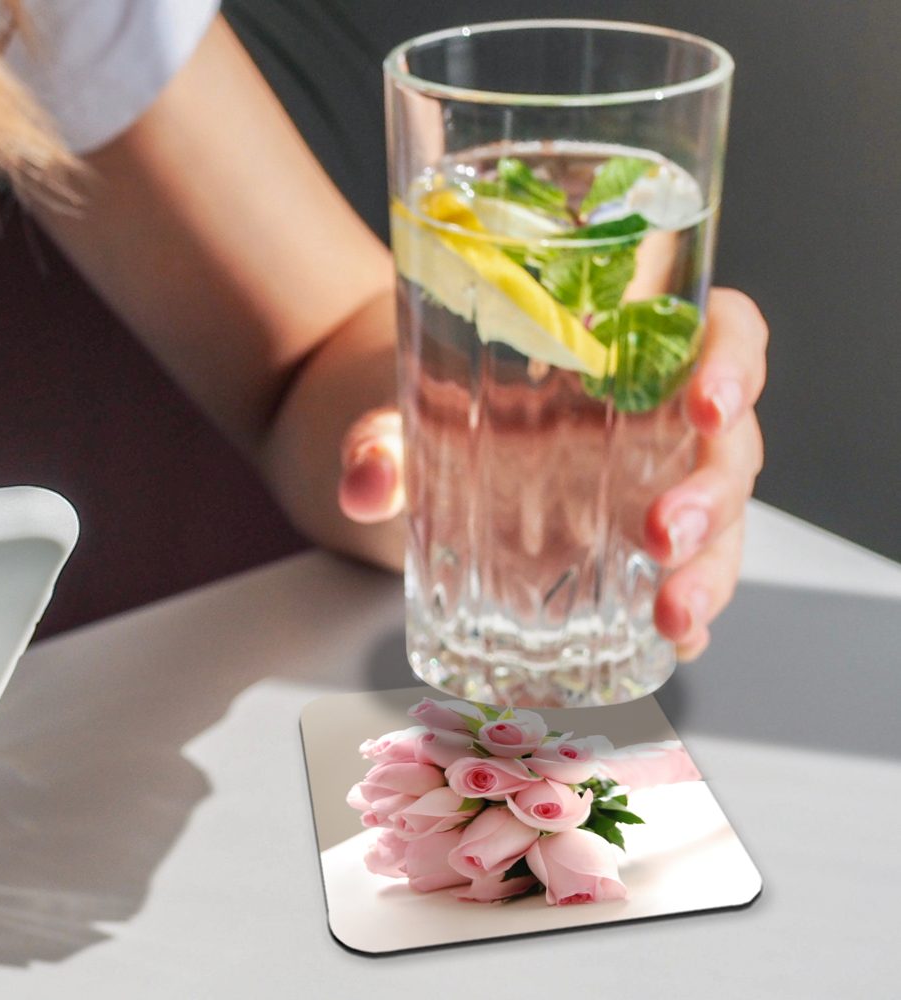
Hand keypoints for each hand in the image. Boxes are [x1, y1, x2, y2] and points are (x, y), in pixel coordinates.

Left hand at [337, 287, 766, 660]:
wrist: (407, 445)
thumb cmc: (430, 400)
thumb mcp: (401, 409)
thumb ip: (380, 439)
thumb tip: (365, 482)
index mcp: (626, 352)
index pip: (721, 331)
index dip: (734, 360)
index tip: (707, 401)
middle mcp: (657, 420)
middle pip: (728, 445)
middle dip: (712, 495)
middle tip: (666, 535)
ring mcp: (652, 489)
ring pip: (721, 523)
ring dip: (710, 571)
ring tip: (674, 617)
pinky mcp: (633, 552)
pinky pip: (682, 578)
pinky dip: (690, 614)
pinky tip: (677, 645)